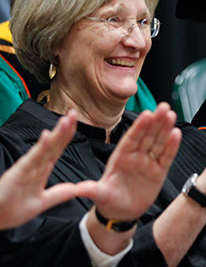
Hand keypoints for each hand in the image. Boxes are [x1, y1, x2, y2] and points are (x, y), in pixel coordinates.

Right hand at [0, 110, 78, 229]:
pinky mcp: (19, 172)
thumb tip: (75, 188)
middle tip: (74, 112)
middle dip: (64, 128)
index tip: (76, 122)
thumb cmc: (12, 209)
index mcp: (41, 169)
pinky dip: (40, 146)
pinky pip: (32, 158)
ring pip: (46, 146)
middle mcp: (36, 164)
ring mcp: (28, 166)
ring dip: (56, 133)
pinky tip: (47, 136)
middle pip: (54, 143)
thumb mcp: (41, 202)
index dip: (67, 135)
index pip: (57, 148)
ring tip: (66, 120)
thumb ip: (58, 194)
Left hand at [77, 103, 180, 220]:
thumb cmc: (109, 200)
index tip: (147, 113)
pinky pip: (166, 157)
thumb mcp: (100, 195)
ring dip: (165, 128)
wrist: (121, 214)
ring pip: (158, 142)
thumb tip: (78, 189)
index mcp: (121, 156)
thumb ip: (92, 190)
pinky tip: (176, 133)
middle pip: (147, 136)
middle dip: (156, 121)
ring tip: (171, 114)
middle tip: (163, 107)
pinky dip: (172, 146)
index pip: (131, 138)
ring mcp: (148, 163)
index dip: (139, 126)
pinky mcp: (159, 172)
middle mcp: (136, 156)